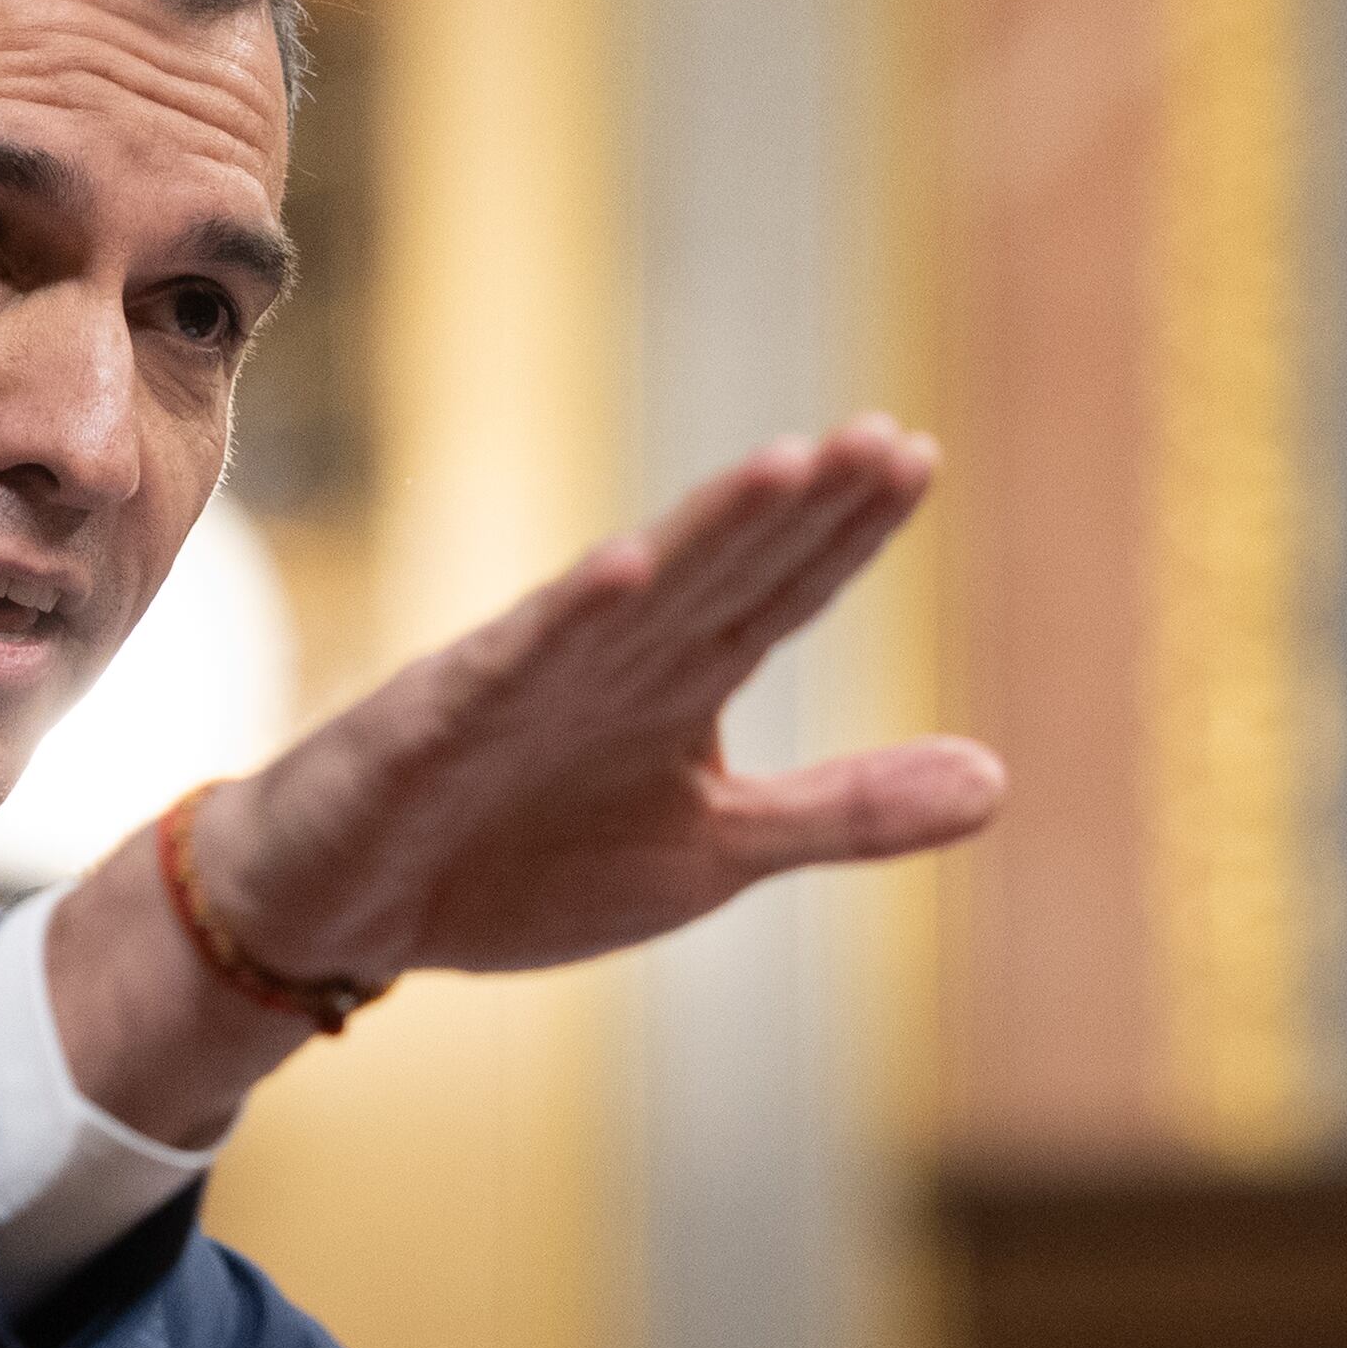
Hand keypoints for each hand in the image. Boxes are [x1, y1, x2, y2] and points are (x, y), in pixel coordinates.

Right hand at [51, 424, 994, 1139]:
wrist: (346, 907)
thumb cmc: (522, 862)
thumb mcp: (713, 852)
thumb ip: (845, 813)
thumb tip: (1001, 780)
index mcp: (676, 684)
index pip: (775, 594)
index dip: (843, 534)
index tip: (916, 458)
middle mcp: (607, 662)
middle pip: (717, 572)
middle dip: (796, 508)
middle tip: (879, 440)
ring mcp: (517, 685)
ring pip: (626, 599)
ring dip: (700, 535)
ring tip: (781, 470)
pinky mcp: (435, 727)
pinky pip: (503, 670)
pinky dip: (559, 625)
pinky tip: (619, 573)